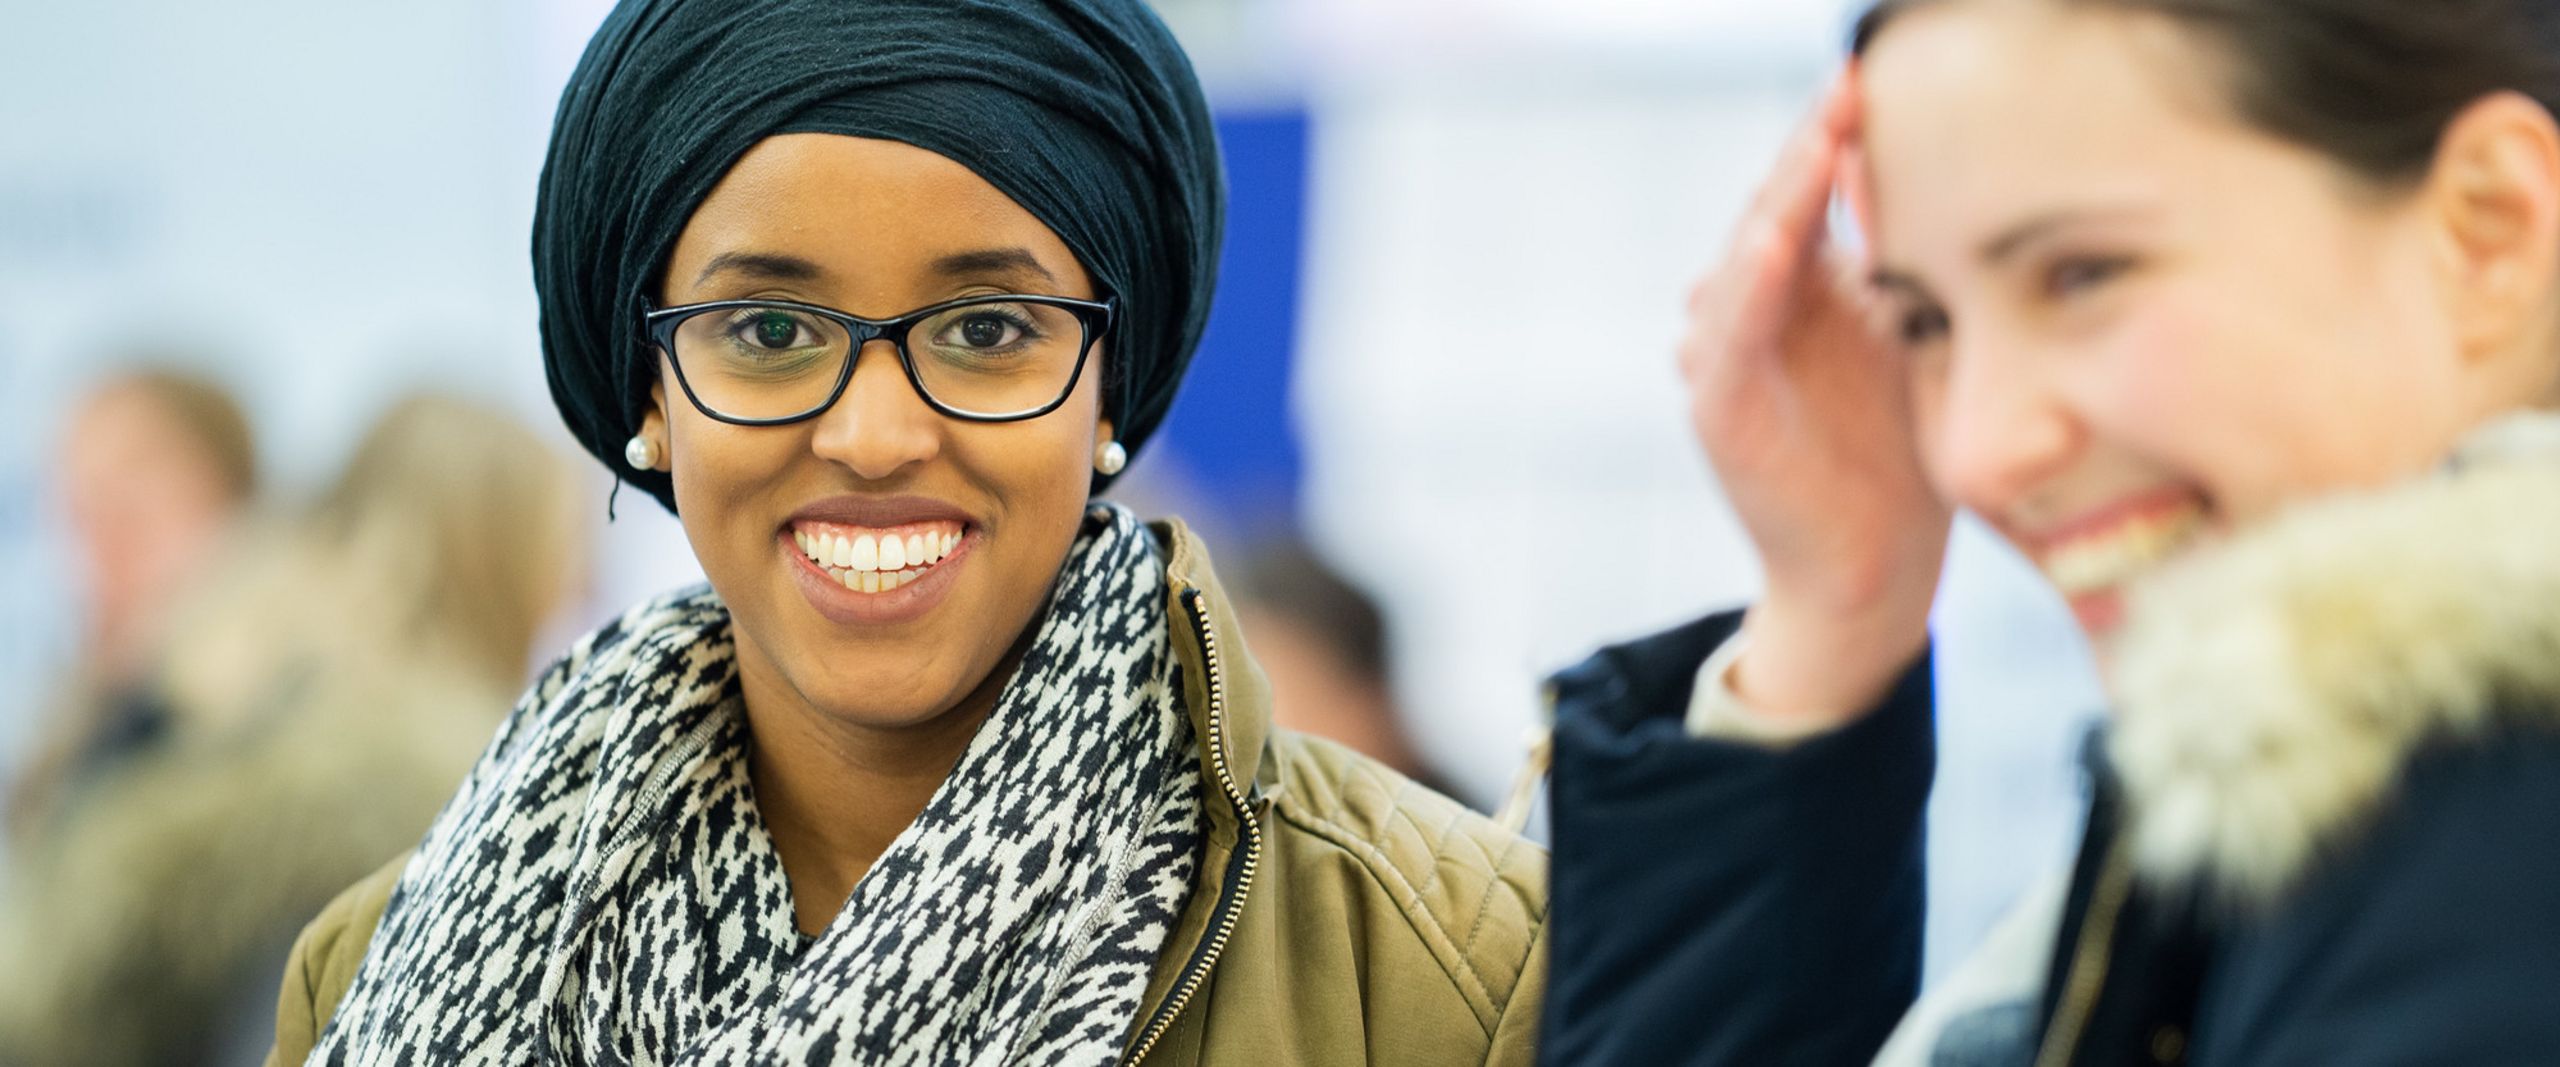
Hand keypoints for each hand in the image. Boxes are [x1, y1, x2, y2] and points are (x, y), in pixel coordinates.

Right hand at [1681, 69, 1951, 727]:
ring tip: (1815, 149)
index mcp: (1798, 294)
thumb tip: (1924, 190)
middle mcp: (1752, 316)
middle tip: (1843, 91)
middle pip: (1771, 213)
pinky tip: (1775, 246)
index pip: (1806, 198)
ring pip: (1744, 264)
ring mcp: (1728, 361)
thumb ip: (1901, 272)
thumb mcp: (1912, 345)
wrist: (1875, 568)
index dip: (1828, 140)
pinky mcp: (1719, 412)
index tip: (1863, 79)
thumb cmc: (1896, 459)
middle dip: (1806, 152)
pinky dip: (1746, 291)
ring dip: (1780, 205)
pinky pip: (1727, 339)